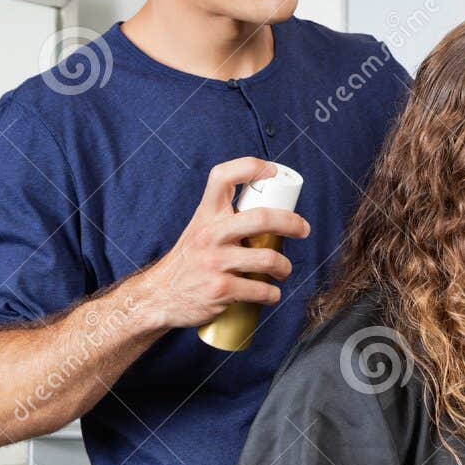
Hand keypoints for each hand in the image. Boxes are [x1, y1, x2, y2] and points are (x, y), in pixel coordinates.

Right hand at [136, 157, 310, 329]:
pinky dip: (272, 294)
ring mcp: (215, 263)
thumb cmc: (189, 261)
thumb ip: (226, 219)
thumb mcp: (200, 230)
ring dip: (285, 267)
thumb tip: (270, 213)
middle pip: (262, 218)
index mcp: (206, 215)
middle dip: (291, 223)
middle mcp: (209, 235)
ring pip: (268, 259)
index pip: (223, 177)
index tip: (272, 171)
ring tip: (283, 270)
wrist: (161, 297)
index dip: (250, 167)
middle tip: (303, 229)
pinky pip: (261, 290)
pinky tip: (270, 294)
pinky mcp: (221, 290)